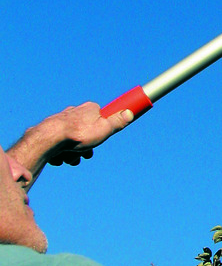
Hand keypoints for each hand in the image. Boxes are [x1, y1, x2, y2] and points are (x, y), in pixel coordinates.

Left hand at [8, 102, 133, 182]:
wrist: (48, 139)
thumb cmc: (77, 134)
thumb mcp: (104, 129)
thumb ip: (117, 122)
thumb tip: (130, 112)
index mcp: (89, 108)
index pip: (101, 120)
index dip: (102, 133)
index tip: (99, 140)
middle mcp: (75, 112)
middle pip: (87, 133)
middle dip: (87, 147)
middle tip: (85, 154)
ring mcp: (61, 121)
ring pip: (73, 141)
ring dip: (74, 153)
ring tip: (70, 157)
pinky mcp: (50, 131)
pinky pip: (60, 145)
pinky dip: (61, 153)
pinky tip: (59, 156)